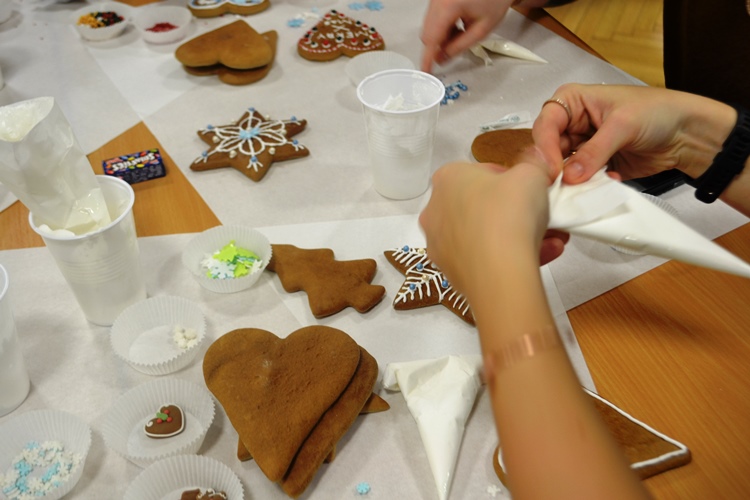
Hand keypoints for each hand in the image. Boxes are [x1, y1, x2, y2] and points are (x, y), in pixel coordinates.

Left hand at [418, 150, 563, 297]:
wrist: (499, 272)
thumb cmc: (509, 213)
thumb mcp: (532, 174)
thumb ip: (535, 163)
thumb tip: (537, 158)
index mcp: (448, 178)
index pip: (481, 172)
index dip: (511, 179)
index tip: (530, 189)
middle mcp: (436, 210)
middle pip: (482, 206)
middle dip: (515, 212)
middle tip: (542, 215)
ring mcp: (440, 243)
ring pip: (485, 235)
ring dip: (518, 235)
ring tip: (550, 239)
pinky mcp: (451, 271)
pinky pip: (484, 259)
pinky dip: (509, 257)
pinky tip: (540, 256)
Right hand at [420, 0, 514, 71]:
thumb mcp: (481, 29)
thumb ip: (460, 46)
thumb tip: (442, 58)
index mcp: (449, 6)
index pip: (432, 38)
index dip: (428, 57)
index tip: (426, 69)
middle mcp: (438, 0)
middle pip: (427, 32)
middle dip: (437, 46)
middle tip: (451, 53)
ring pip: (429, 26)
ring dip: (441, 36)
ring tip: (462, 32)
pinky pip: (433, 17)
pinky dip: (443, 26)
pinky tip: (458, 24)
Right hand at [532, 83, 736, 183]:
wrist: (686, 132)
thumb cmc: (657, 111)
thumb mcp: (622, 125)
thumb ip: (594, 151)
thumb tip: (569, 177)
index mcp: (573, 102)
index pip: (546, 124)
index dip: (546, 147)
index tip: (554, 170)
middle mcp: (572, 124)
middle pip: (549, 150)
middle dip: (556, 168)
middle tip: (562, 186)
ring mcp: (582, 147)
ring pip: (564, 168)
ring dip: (574, 180)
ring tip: (586, 187)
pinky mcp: (594, 167)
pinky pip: (581, 181)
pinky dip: (589, 186)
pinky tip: (605, 183)